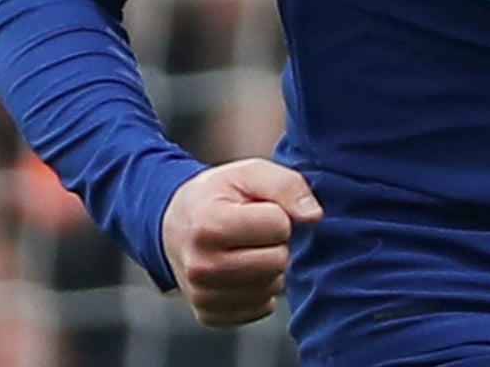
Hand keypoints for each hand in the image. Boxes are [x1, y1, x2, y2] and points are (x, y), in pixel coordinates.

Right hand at [161, 159, 321, 326]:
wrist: (175, 225)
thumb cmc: (216, 196)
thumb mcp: (248, 173)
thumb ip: (286, 185)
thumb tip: (314, 215)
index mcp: (208, 225)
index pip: (279, 225)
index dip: (276, 213)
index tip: (256, 209)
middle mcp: (201, 266)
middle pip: (278, 261)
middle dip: (276, 243)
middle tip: (254, 232)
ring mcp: (203, 295)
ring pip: (272, 287)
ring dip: (269, 267)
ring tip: (245, 249)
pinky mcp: (209, 315)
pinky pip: (261, 308)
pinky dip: (259, 289)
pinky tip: (241, 270)